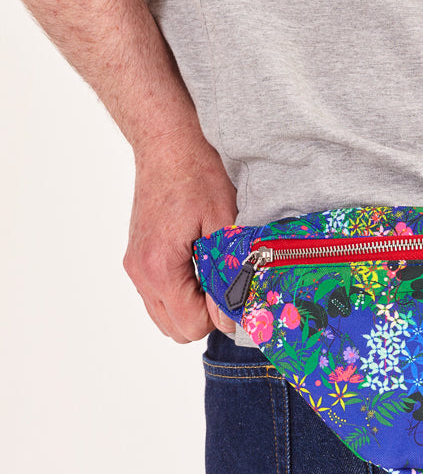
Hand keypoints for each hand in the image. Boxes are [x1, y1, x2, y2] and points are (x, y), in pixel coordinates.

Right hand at [123, 130, 237, 342]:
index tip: (237, 287)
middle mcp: (140, 273)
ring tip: (212, 274)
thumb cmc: (198, 175)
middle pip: (177, 330)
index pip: (192, 325)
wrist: (167, 143)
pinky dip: (179, 293)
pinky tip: (198, 265)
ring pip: (164, 317)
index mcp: (160, 267)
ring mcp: (134, 267)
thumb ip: (228, 277)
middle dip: (206, 316)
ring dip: (191, 307)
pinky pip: (157, 297)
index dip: (221, 315)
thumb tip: (231, 319)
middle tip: (226, 283)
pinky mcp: (136, 259)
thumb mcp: (226, 224)